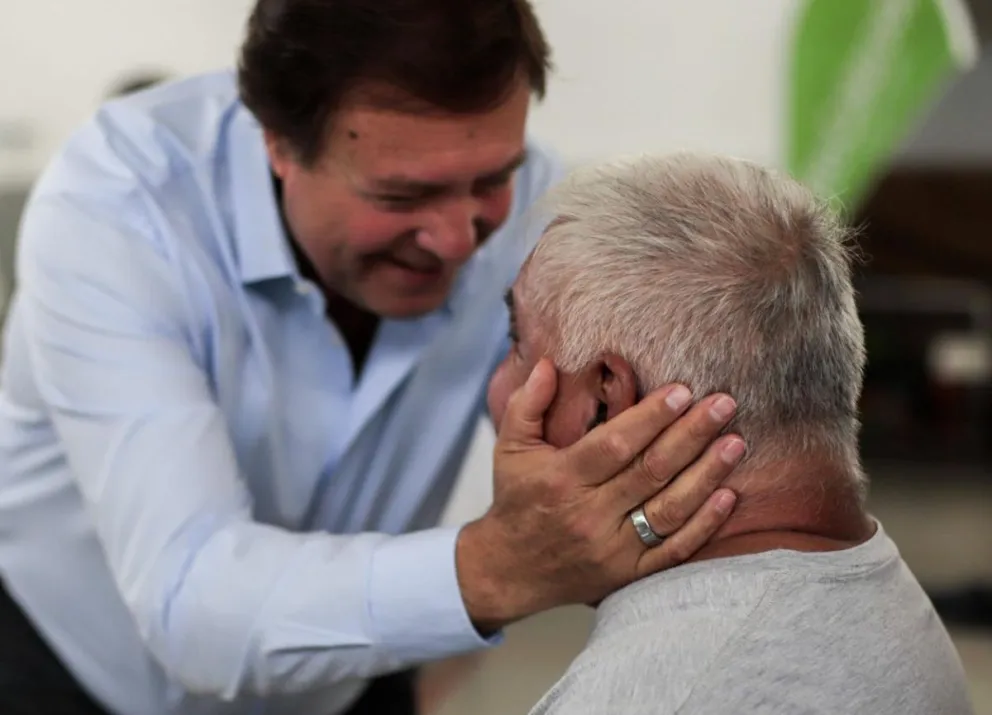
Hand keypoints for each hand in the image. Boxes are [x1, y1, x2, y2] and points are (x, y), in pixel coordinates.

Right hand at [456, 359, 743, 631]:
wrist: (510, 571)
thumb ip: (527, 403)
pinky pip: (673, 550)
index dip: (650, 418)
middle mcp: (589, 514)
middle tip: (724, 403)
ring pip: (668, 510)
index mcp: (562, 478)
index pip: (613, 445)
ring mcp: (612, 548)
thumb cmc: (516, 499)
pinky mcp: (628, 574)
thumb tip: (549, 363)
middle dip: (691, 435)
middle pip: (650, 471)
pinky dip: (704, 525)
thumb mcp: (508, 447)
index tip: (681, 391)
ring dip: (707, 475)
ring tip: (736, 443)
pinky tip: (728, 495)